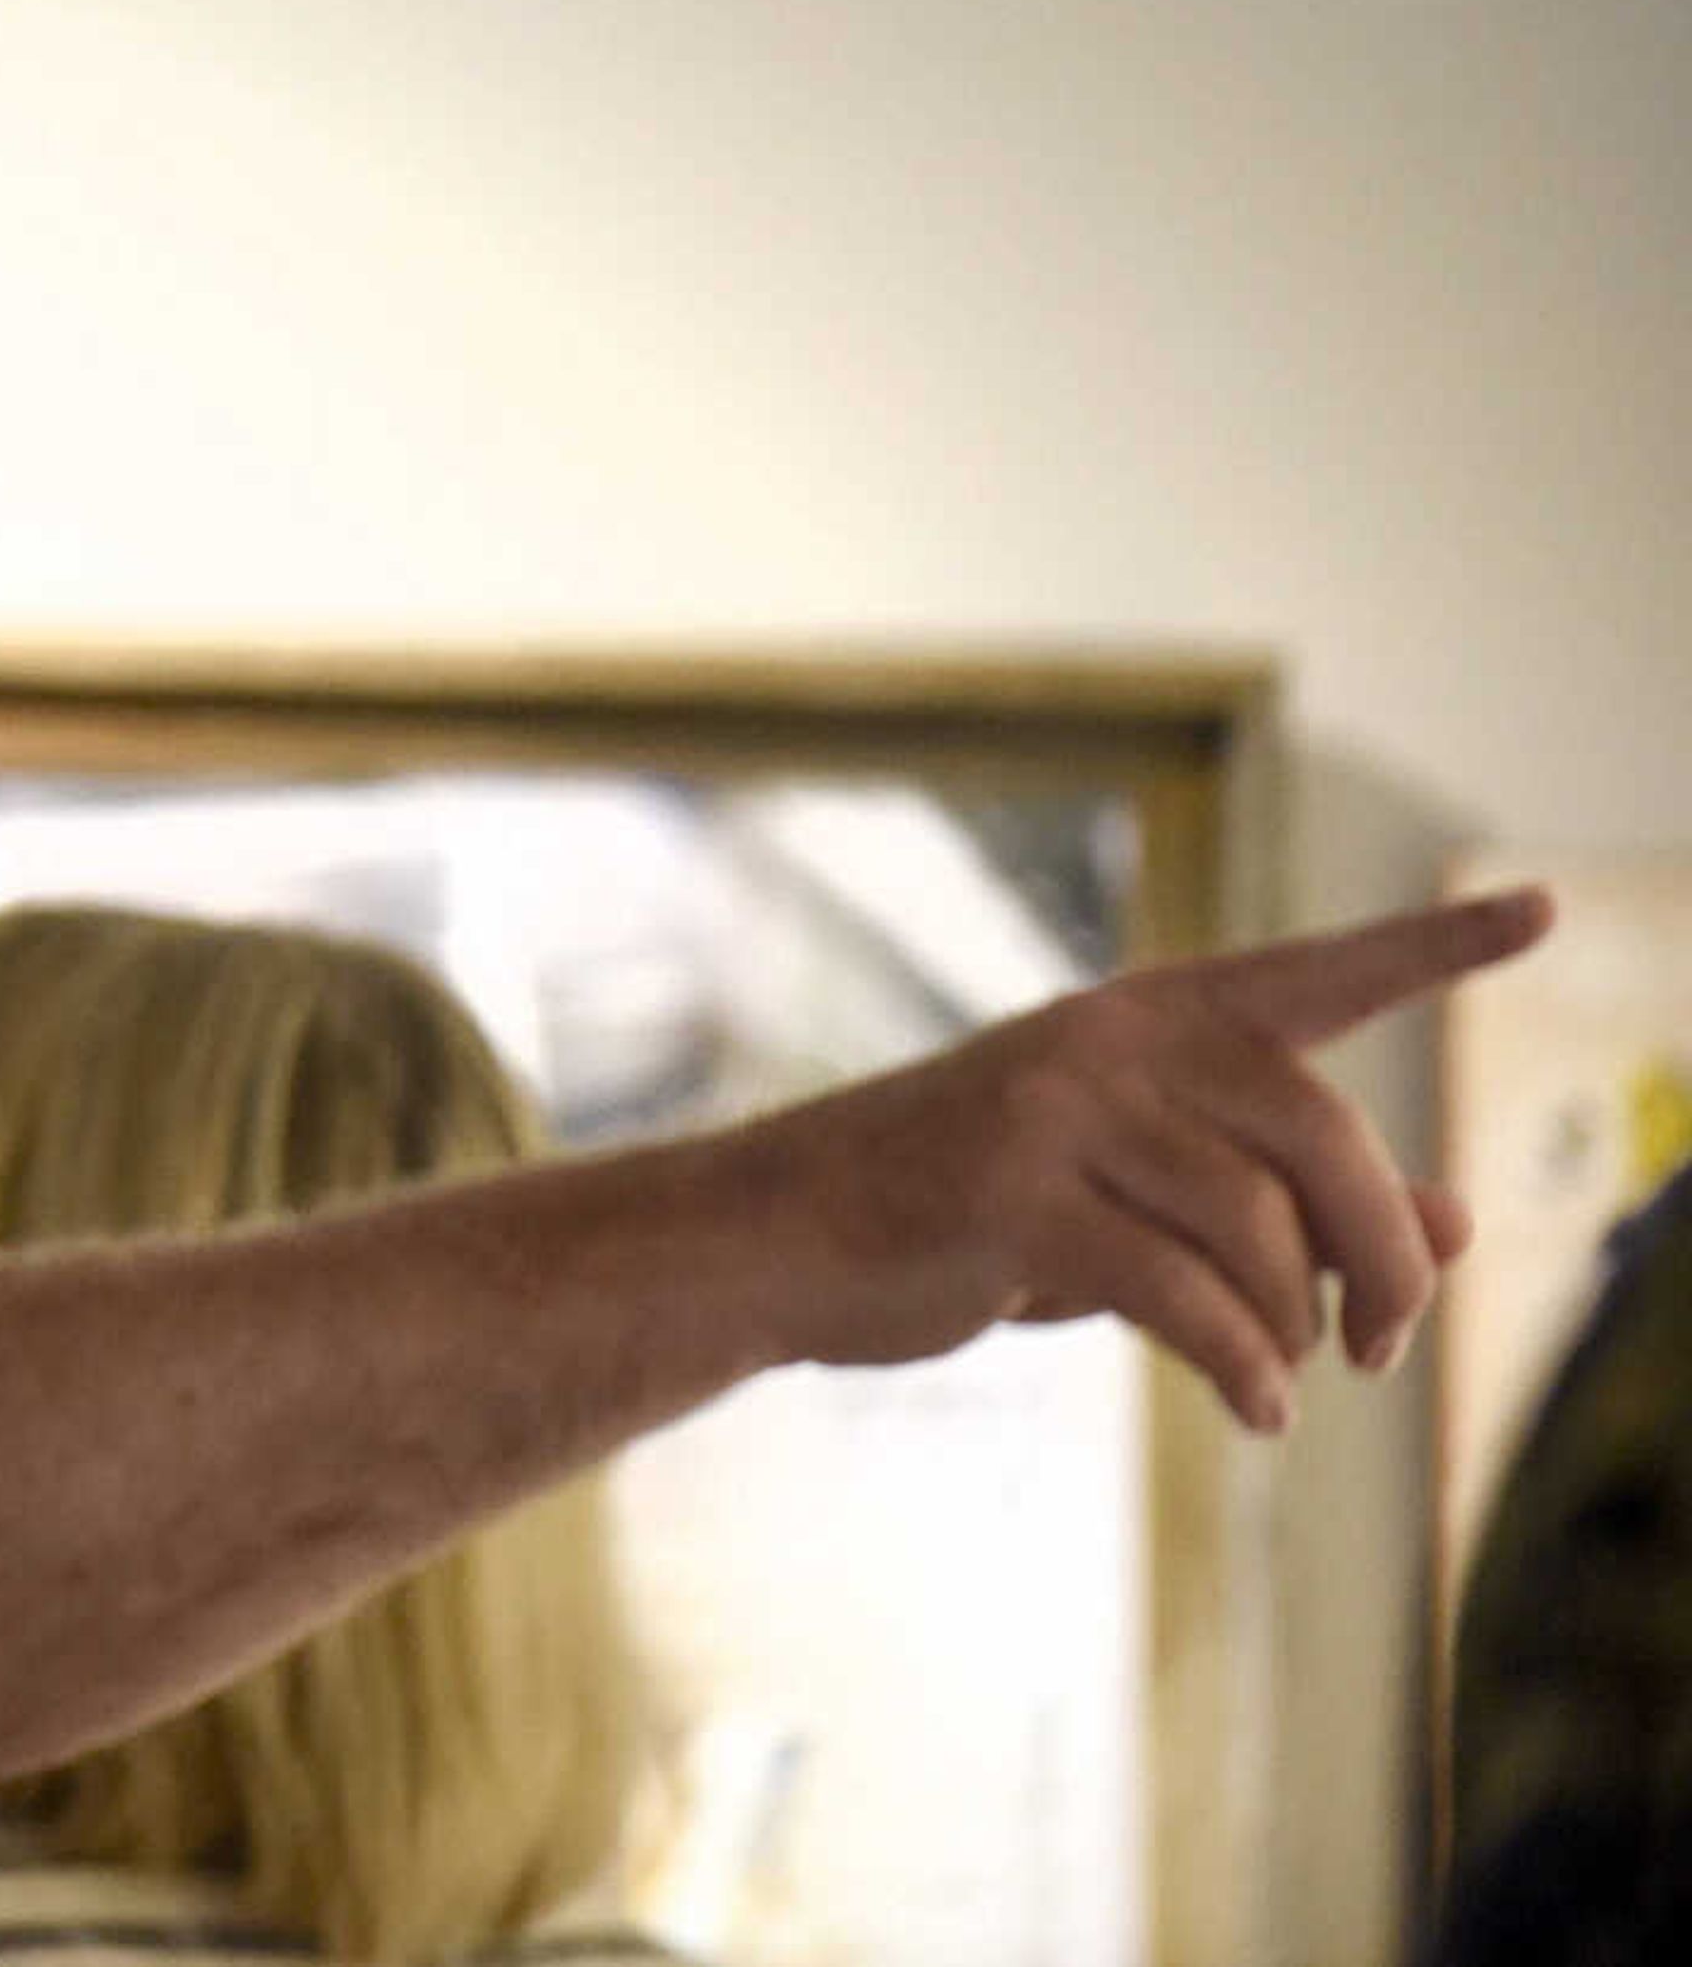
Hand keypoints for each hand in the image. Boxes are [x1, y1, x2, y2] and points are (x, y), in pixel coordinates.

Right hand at [730, 887, 1551, 1431]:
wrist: (780, 1238)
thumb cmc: (964, 1212)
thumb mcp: (1136, 1191)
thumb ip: (1292, 1198)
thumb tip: (1463, 1226)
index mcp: (1149, 1017)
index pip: (1320, 973)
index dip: (1435, 946)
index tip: (1543, 915)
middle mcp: (1113, 1043)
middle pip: (1320, 1136)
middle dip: (1383, 1256)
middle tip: (1385, 1346)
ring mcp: (1059, 1115)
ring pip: (1257, 1226)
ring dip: (1297, 1329)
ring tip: (1287, 1386)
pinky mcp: (1017, 1202)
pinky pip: (1186, 1295)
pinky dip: (1243, 1366)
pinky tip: (1254, 1410)